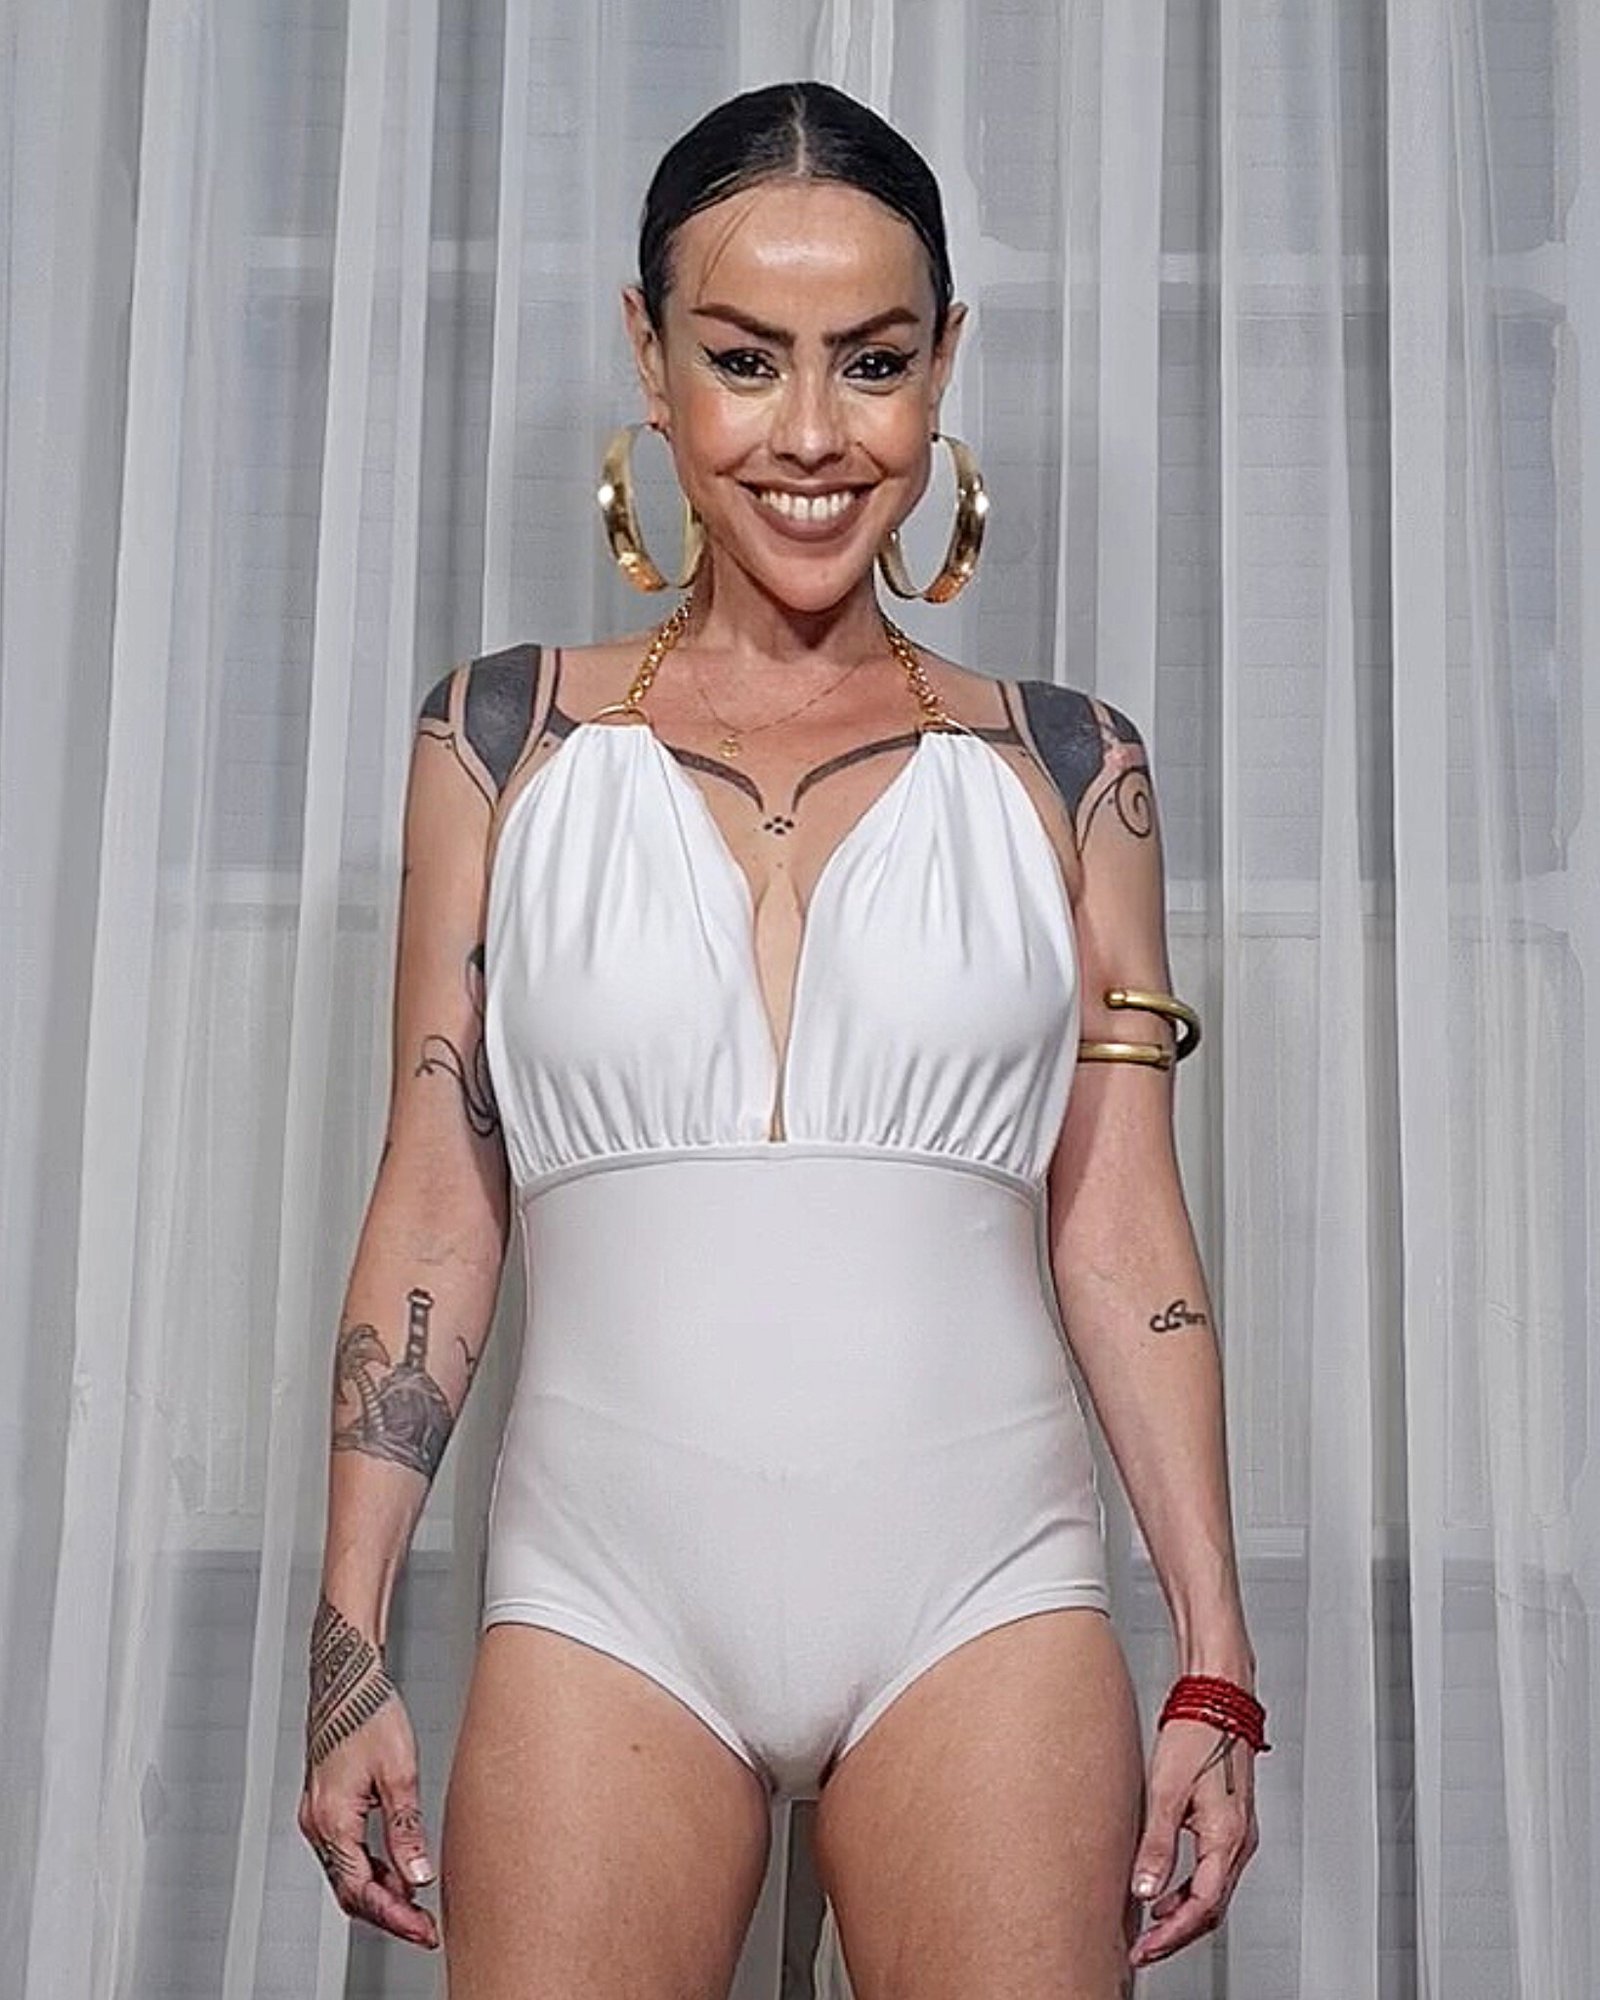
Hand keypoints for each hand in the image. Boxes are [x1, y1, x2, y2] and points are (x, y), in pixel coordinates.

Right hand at [297, 1594, 439, 1949]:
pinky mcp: (325, 1806)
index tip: (424, 1932)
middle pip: (349, 1889)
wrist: (345, 1674)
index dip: (395, 1918)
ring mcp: (317, 1815)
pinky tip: (397, 1869)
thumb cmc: (368, 1710)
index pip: (361, 1891)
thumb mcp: (398, 1771)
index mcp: (331, 1820)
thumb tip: (418, 1876)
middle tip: (425, 1927)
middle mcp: (317, 1823)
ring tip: (418, 1903)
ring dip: (379, 1893)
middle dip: (388, 1913)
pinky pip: (345, 1852)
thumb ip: (406, 1829)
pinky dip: (370, 1868)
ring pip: (346, 1874)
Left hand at [1126, 1718, 1258, 1970]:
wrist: (1217, 1699)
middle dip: (1177, 1934)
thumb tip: (1144, 1890)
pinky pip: (1212, 1872)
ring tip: (1150, 1928)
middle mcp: (1239, 1842)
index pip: (1202, 1908)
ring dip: (1183, 1915)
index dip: (1172, 1935)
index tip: (1145, 1950)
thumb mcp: (1167, 1791)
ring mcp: (1237, 1834)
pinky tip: (1165, 1891)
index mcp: (1227, 1838)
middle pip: (1210, 1908)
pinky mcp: (1228, 1824)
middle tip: (1144, 1949)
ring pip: (1212, 1893)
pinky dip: (1189, 1891)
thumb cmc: (1197, 1734)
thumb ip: (1157, 1845)